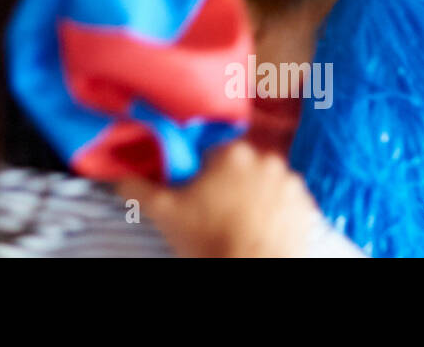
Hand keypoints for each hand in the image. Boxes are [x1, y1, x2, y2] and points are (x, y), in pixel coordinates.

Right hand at [118, 140, 319, 256]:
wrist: (252, 270)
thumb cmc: (209, 240)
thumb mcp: (164, 213)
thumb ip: (137, 187)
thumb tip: (116, 177)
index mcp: (232, 153)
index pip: (212, 154)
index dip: (203, 175)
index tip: (199, 195)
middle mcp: (266, 159)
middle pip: (241, 166)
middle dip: (230, 183)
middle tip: (217, 211)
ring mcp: (291, 183)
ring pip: (265, 181)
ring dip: (255, 195)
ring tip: (240, 223)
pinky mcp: (307, 206)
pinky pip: (287, 200)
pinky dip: (276, 210)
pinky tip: (261, 228)